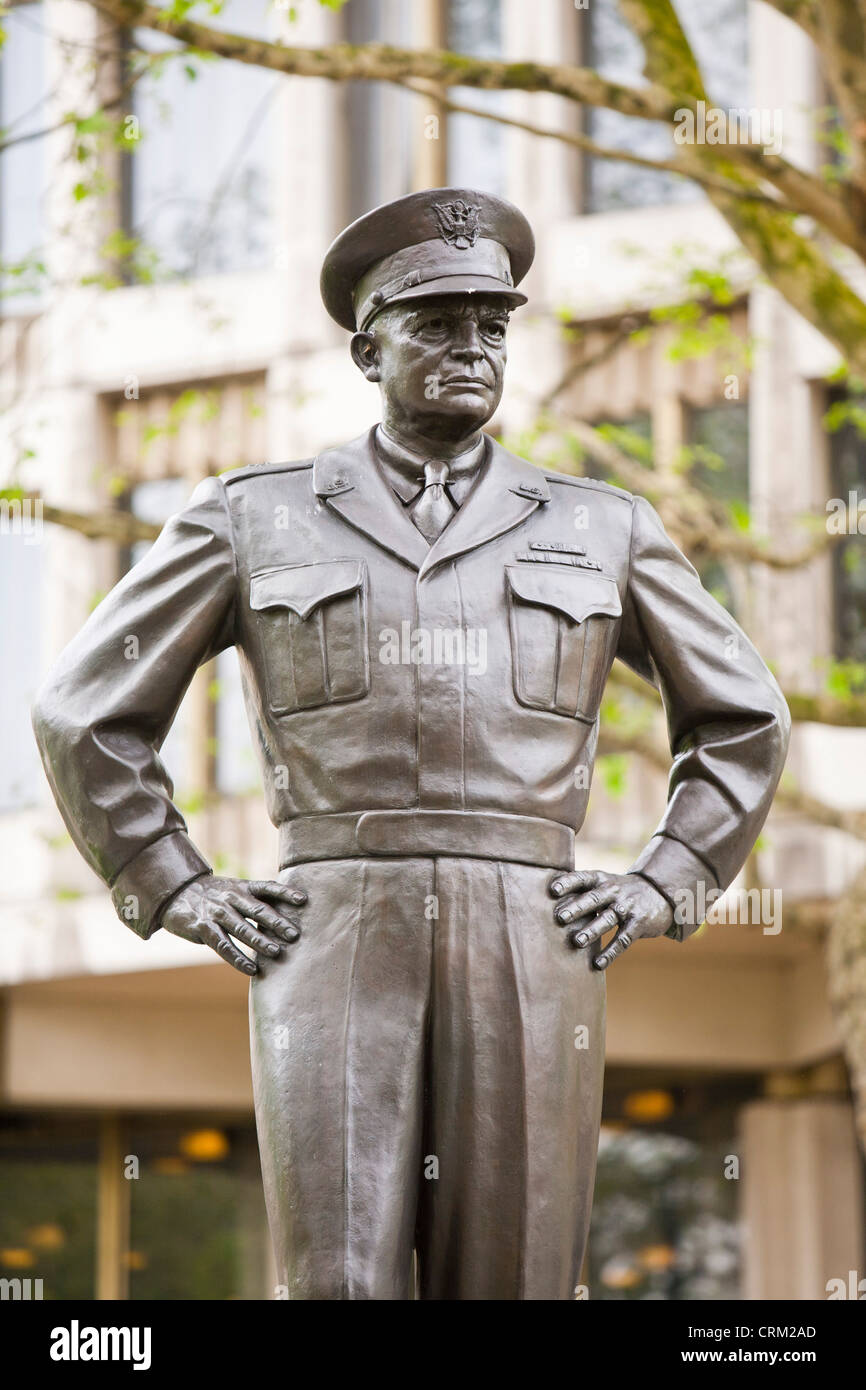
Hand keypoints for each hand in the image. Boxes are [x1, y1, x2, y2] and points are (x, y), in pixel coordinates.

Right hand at [161, 875, 306, 974]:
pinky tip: (252, 969)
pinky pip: (223, 946)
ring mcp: (217, 913)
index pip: (268, 887)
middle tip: (294, 935)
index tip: (304, 900)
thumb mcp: (235, 890)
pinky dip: (238, 959)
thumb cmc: (214, 895)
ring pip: (242, 928)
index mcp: (243, 887)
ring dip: (259, 941)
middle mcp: (231, 898)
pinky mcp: (203, 927)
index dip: (286, 893)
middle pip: (258, 909)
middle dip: (277, 922)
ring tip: (276, 952)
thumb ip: (256, 901)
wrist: (176, 891)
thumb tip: (285, 917)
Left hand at [548, 869, 672, 970]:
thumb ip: (580, 890)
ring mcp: (627, 907)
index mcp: (601, 880)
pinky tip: (598, 964)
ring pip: (607, 919)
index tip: (552, 890)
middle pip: (593, 899)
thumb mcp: (603, 882)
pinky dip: (610, 952)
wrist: (659, 892)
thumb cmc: (619, 891)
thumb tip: (545, 900)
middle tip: (559, 918)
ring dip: (592, 931)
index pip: (582, 878)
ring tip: (576, 942)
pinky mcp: (639, 923)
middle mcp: (613, 891)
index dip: (567, 883)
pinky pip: (623, 939)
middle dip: (576, 908)